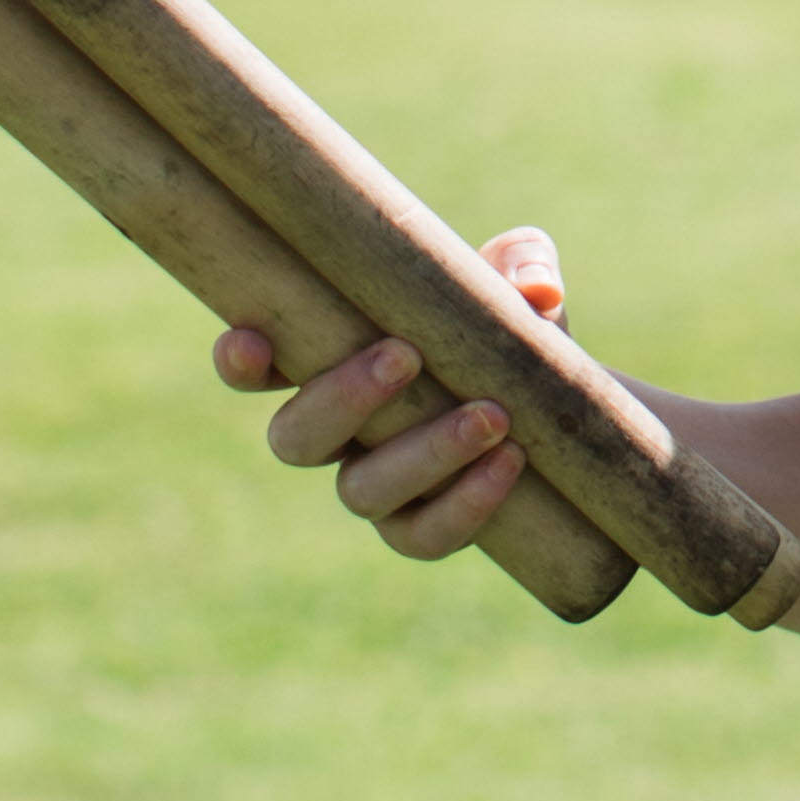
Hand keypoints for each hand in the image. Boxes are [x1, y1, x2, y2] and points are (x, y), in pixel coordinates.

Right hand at [213, 224, 565, 563]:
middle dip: (340, 398)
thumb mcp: (517, 281)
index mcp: (336, 364)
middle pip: (294, 438)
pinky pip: (424, 536)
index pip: (262, 369)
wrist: (557, 402)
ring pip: (360, 492)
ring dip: (424, 452)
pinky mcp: (424, 526)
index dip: (241, 362)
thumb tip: (533, 289)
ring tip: (491, 416)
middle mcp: (341, 434)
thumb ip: (519, 264)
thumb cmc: (509, 327)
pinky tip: (510, 460)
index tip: (252, 340)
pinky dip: (465, 503)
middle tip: (405, 355)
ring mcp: (378, 486)